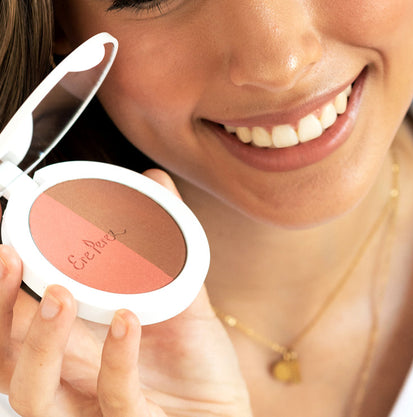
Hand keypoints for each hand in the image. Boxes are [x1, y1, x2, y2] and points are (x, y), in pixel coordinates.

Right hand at [0, 171, 252, 416]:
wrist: (226, 413)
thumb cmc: (194, 363)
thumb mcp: (183, 298)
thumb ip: (168, 245)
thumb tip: (155, 182)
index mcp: (77, 351)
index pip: (19, 325)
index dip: (4, 288)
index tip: (9, 241)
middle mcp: (73, 383)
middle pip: (7, 357)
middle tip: (11, 256)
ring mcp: (95, 411)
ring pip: (33, 392)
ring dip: (39, 340)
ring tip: (59, 292)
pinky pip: (114, 399)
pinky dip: (116, 357)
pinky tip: (128, 319)